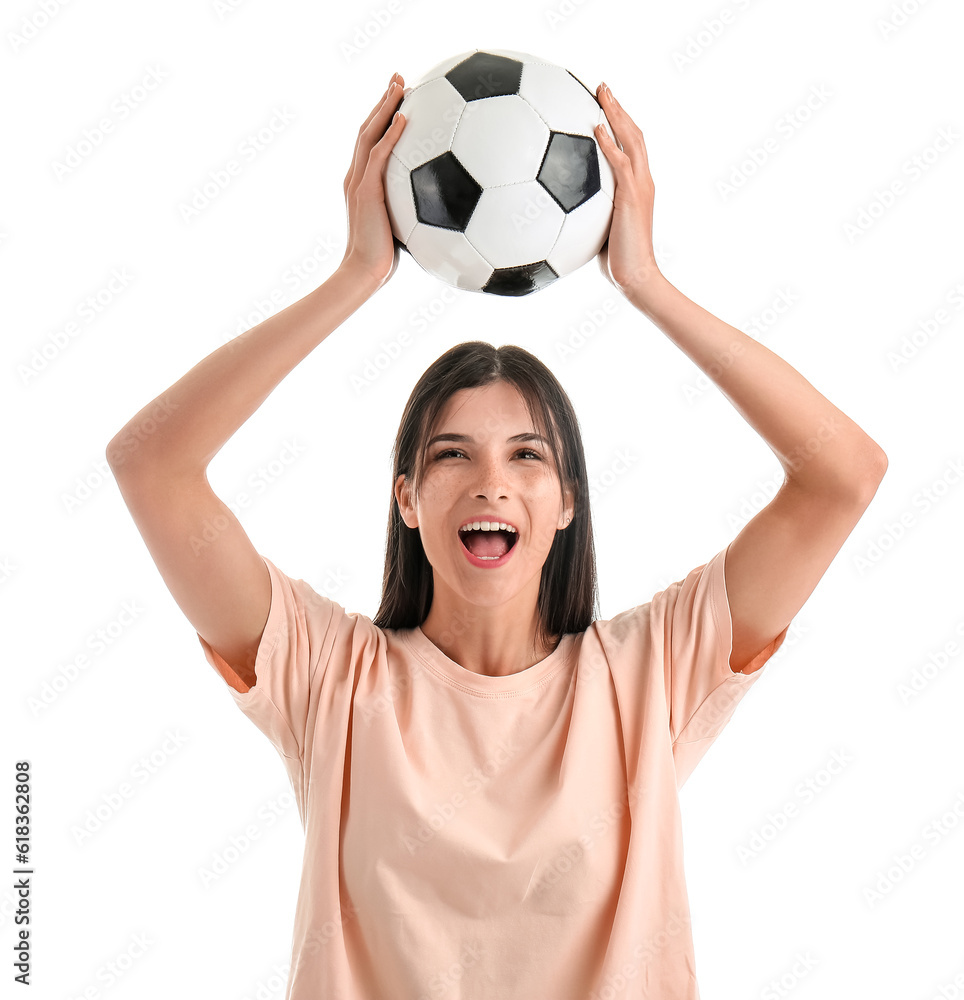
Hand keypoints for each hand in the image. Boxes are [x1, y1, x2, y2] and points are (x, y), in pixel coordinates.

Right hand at [339, 74, 406, 290]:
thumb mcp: (400, 226)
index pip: (371, 142)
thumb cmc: (383, 257)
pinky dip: (391, 135)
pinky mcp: (366, 191)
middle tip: (398, 78)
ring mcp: (358, 182)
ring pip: (369, 134)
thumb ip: (411, 209)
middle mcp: (356, 176)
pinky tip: (405, 117)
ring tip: (400, 85)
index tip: (400, 99)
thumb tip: (438, 207)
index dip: (383, 118)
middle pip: (367, 129)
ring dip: (385, 107)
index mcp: (362, 183)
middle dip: (383, 101)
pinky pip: (379, 156)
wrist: (365, 272)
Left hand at [594, 83, 661, 299]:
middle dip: (618, 108)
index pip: (631, 147)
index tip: (603, 104)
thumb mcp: (600, 230)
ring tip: (601, 93)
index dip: (619, 123)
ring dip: (616, 115)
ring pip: (631, 141)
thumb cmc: (618, 260)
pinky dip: (610, 144)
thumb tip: (562, 210)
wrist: (636, 277)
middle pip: (634, 134)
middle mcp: (643, 181)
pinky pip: (621, 164)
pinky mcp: (631, 198)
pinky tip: (596, 129)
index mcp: (637, 187)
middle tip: (602, 86)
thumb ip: (588, 213)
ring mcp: (640, 188)